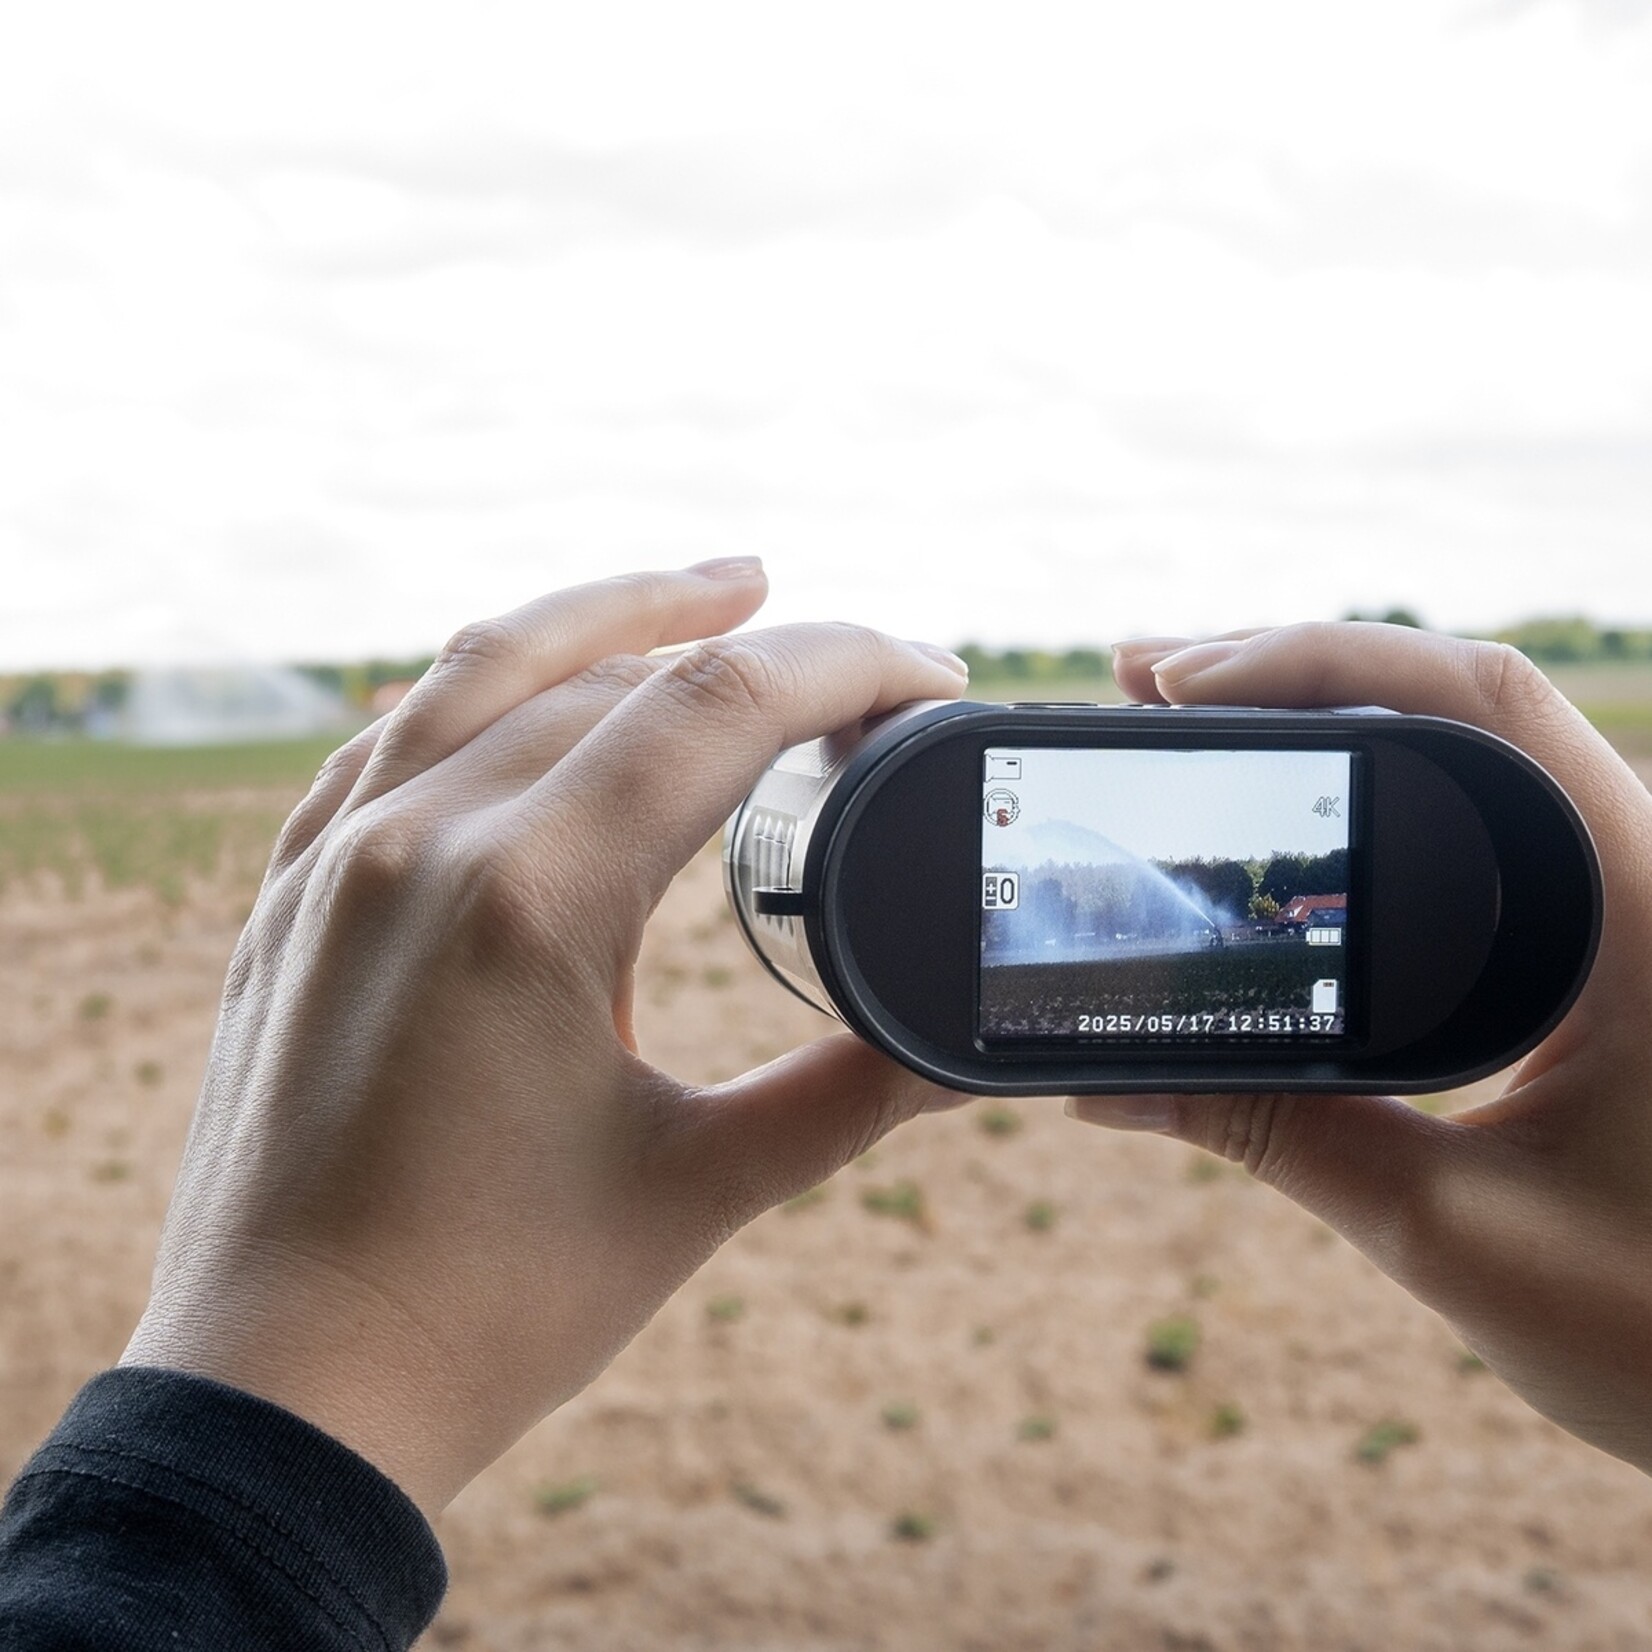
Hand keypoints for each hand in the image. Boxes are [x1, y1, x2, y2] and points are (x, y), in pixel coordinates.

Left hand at [121, 561, 970, 1516]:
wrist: (290, 1399)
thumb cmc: (488, 1309)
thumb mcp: (697, 1190)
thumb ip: (848, 1094)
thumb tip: (968, 1053)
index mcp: (528, 901)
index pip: (718, 709)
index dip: (845, 667)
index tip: (928, 676)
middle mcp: (418, 845)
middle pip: (617, 674)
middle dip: (758, 650)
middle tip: (859, 673)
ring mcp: (338, 861)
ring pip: (486, 669)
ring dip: (613, 612)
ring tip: (720, 586)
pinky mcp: (294, 897)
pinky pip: (392, 736)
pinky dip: (485, 689)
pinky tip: (538, 688)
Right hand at [1068, 623, 1651, 1472]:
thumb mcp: (1455, 1231)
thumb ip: (1278, 1137)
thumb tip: (1106, 1086)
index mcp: (1645, 901)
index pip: (1483, 697)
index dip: (1317, 657)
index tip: (1178, 683)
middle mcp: (1645, 870)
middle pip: (1464, 692)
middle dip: (1292, 666)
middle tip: (1144, 679)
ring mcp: (1628, 901)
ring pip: (1473, 747)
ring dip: (1328, 714)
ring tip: (1187, 713)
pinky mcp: (1603, 947)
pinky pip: (1480, 821)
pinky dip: (1368, 787)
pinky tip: (1289, 808)